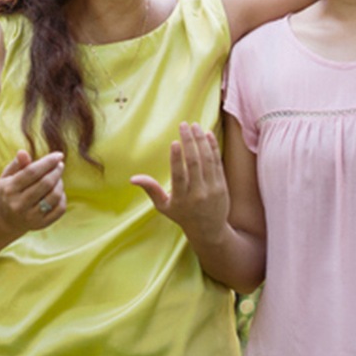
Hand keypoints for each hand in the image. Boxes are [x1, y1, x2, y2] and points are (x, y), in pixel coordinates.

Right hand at [0, 150, 65, 231]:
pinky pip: (60, 209)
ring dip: (60, 183)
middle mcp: (18, 205)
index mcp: (9, 189)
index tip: (59, 155)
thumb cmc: (10, 190)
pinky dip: (63, 197)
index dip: (48, 161)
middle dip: (56, 171)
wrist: (6, 219)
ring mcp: (30, 217)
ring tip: (57, 177)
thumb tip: (22, 152)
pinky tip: (57, 191)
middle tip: (60, 165)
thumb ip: (17, 164)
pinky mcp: (41, 224)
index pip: (32, 172)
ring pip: (55, 196)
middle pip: (45, 183)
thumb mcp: (8, 176)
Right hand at [131, 122, 229, 242]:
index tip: (174, 142)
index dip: (176, 158)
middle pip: (194, 163)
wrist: (209, 230)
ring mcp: (212, 189)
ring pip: (207, 160)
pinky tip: (208, 135)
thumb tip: (132, 178)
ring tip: (195, 125)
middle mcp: (198, 193)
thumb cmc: (182, 216)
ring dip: (202, 140)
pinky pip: (218, 162)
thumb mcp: (164, 206)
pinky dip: (213, 148)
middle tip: (184, 125)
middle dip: (189, 141)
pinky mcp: (222, 185)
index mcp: (181, 199)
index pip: (179, 176)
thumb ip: (151, 190)